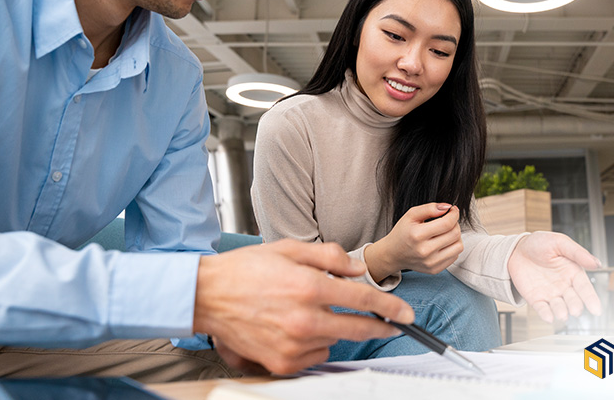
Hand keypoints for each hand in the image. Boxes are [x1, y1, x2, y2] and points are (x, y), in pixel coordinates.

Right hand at [192, 239, 412, 374]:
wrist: (207, 296)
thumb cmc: (245, 270)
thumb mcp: (289, 249)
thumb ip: (329, 256)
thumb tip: (356, 269)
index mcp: (309, 287)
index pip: (363, 300)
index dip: (390, 307)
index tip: (406, 313)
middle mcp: (303, 319)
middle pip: (357, 328)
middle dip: (379, 326)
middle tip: (391, 324)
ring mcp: (292, 345)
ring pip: (334, 342)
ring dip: (334, 330)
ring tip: (310, 313)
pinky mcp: (281, 362)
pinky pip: (314, 357)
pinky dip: (314, 345)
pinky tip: (298, 329)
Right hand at [365, 203, 462, 281]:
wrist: (393, 254)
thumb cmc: (402, 233)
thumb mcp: (411, 215)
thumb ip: (429, 208)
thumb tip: (448, 207)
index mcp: (417, 235)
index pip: (447, 223)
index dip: (454, 214)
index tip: (452, 210)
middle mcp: (425, 251)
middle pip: (455, 234)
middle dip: (455, 223)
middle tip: (448, 220)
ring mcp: (431, 262)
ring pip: (459, 246)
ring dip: (456, 236)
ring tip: (446, 232)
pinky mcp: (435, 269)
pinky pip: (455, 256)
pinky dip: (452, 247)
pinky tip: (442, 243)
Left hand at [507, 231, 601, 322]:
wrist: (517, 248)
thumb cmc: (540, 243)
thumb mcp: (560, 242)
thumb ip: (578, 253)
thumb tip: (597, 263)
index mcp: (573, 272)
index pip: (585, 288)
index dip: (591, 299)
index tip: (596, 309)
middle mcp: (564, 285)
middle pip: (573, 300)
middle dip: (575, 306)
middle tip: (575, 310)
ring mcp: (550, 293)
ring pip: (559, 306)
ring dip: (561, 312)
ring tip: (562, 315)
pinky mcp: (536, 298)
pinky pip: (542, 308)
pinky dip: (545, 314)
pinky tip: (548, 317)